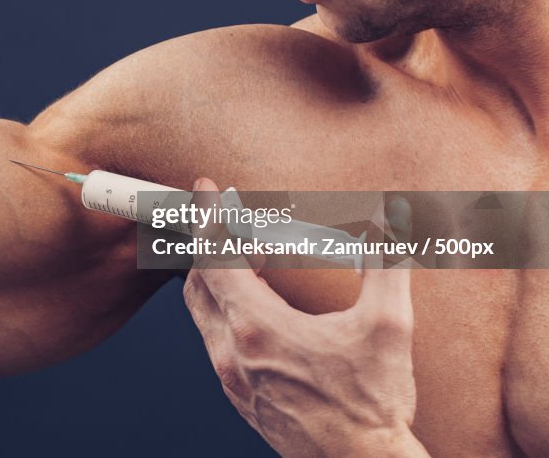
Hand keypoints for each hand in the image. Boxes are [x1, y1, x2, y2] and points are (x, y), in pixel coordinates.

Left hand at [183, 178, 428, 456]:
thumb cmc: (372, 405)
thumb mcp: (388, 327)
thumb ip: (387, 265)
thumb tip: (393, 221)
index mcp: (258, 328)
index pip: (215, 257)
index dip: (209, 217)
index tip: (205, 189)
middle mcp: (232, 351)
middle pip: (199, 280)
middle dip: (213, 243)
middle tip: (237, 223)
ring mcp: (230, 375)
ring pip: (201, 311)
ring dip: (217, 277)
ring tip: (252, 260)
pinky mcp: (236, 393)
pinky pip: (213, 337)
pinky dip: (224, 308)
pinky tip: (259, 305)